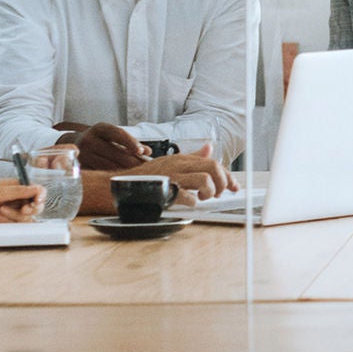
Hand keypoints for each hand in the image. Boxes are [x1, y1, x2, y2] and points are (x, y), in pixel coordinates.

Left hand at [0, 180, 43, 222]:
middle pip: (35, 206)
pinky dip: (7, 222)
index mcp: (14, 187)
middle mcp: (14, 200)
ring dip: (14, 215)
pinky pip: (15, 226)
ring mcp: (10, 213)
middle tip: (24, 209)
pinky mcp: (4, 224)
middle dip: (30, 208)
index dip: (40, 195)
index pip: (34, 190)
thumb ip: (19, 191)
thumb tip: (37, 188)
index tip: (38, 199)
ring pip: (25, 218)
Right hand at [68, 122, 148, 171]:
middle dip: (134, 161)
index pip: (117, 133)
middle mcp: (89, 140)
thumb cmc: (100, 141)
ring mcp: (83, 155)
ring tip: (137, 174)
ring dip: (126, 171)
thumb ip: (130, 143)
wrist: (74, 146)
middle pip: (116, 153)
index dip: (130, 142)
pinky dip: (114, 177)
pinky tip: (122, 179)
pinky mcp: (81, 168)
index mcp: (99, 129)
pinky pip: (101, 175)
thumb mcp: (112, 136)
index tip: (141, 151)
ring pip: (110, 166)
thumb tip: (148, 152)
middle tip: (147, 167)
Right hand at [117, 145, 233, 197]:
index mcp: (182, 159)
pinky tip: (187, 203)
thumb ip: (191, 157)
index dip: (227, 175)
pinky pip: (188, 197)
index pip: (213, 162)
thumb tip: (209, 148)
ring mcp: (172, 177)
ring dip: (209, 193)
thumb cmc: (145, 178)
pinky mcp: (165, 191)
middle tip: (218, 195)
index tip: (233, 186)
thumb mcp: (171, 162)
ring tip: (201, 198)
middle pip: (214, 168)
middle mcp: (179, 165)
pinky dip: (192, 203)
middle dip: (222, 183)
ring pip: (205, 181)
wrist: (119, 185)